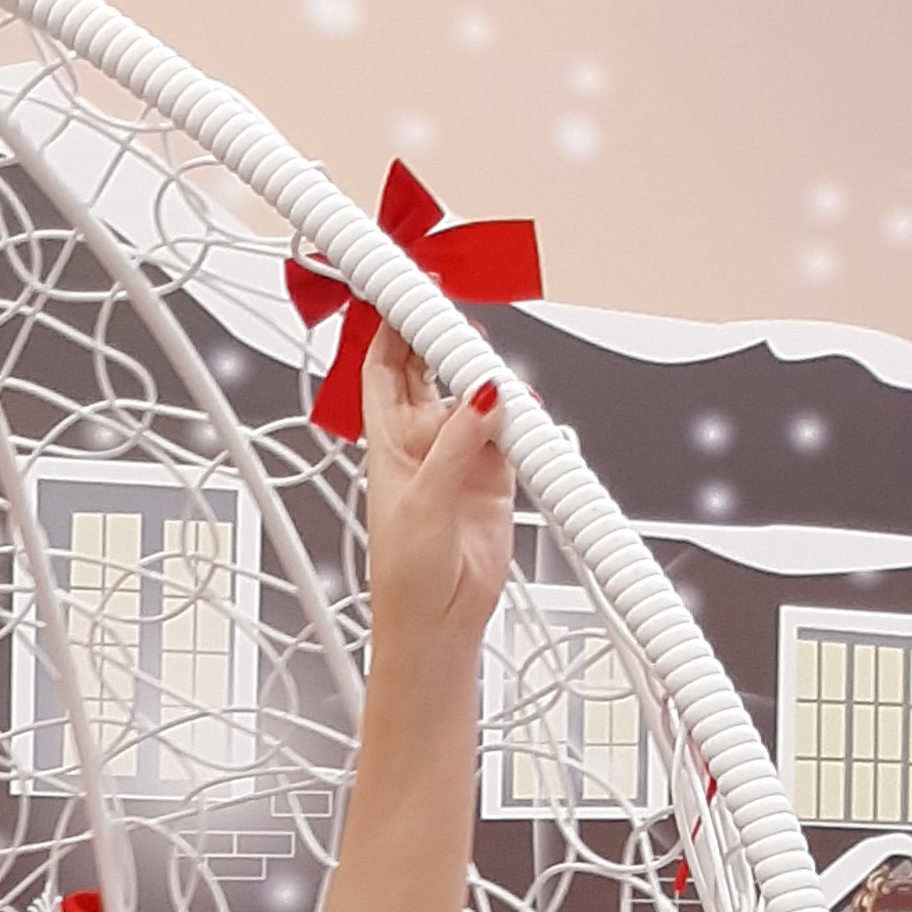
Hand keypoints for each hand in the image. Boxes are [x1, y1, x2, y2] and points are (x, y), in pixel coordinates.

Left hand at [359, 329, 513, 667]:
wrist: (439, 625)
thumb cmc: (405, 577)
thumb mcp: (423, 502)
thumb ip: (457, 444)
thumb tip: (482, 394)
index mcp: (386, 442)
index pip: (385, 365)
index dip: (393, 323)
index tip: (406, 285)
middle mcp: (423, 441)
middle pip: (433, 365)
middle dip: (446, 334)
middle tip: (464, 309)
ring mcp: (462, 453)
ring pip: (480, 392)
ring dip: (492, 379)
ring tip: (500, 379)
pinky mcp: (497, 472)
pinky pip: (514, 427)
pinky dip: (524, 416)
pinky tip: (525, 416)